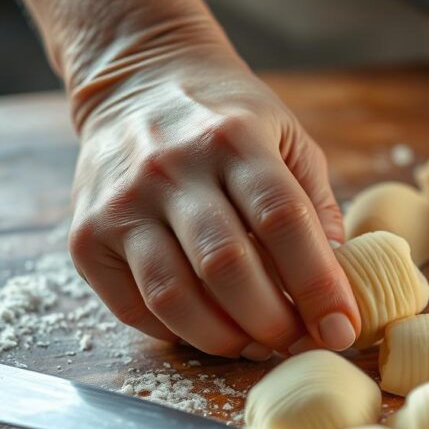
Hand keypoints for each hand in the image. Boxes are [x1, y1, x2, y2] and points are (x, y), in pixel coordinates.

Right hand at [68, 52, 360, 358]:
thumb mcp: (288, 139)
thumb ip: (316, 207)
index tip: (342, 328)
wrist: (137, 84)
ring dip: (226, 339)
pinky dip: (178, 334)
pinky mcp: (85, 237)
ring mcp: (122, 204)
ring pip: (174, 298)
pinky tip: (210, 329)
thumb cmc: (227, 122)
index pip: (283, 221)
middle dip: (273, 323)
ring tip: (258, 344)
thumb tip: (338, 283)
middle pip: (227, 267)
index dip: (319, 285)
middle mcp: (171, 168)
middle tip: (300, 341)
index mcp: (234, 138)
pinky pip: (134, 308)